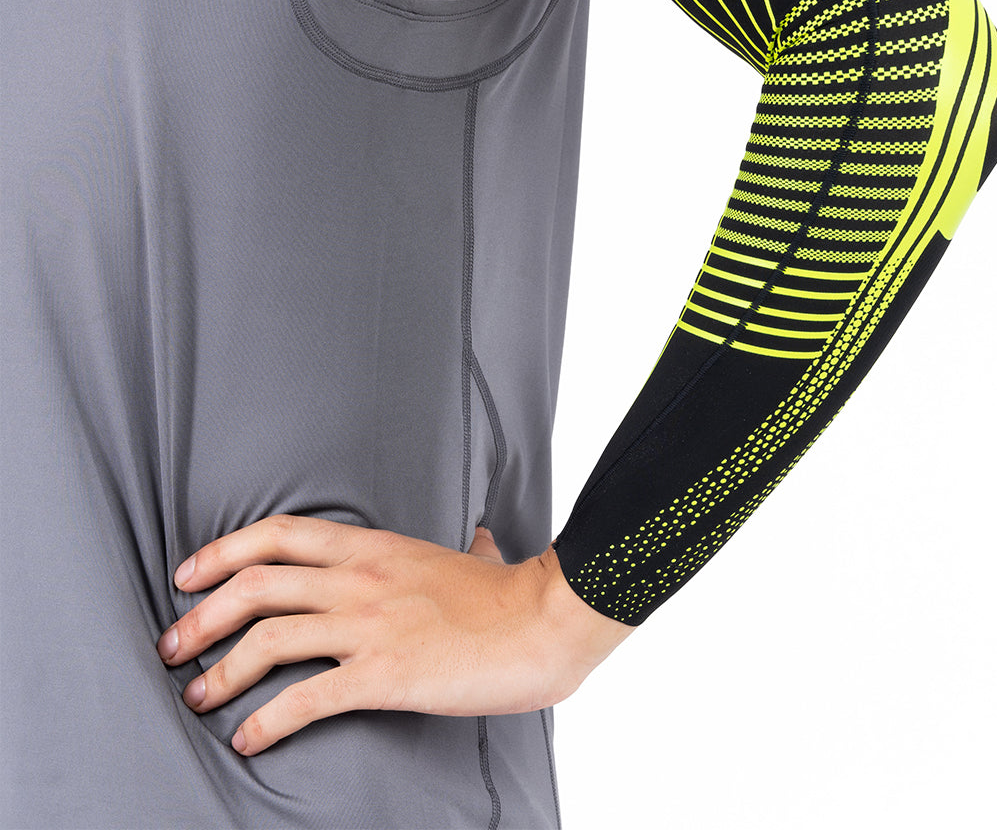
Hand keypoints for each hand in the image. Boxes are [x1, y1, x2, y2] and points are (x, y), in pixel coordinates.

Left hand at [157, 514, 631, 755]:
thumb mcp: (476, 554)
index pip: (280, 534)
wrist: (543, 620)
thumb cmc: (511, 594)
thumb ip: (465, 544)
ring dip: (221, 669)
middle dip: (201, 615)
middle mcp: (361, 579)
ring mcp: (370, 624)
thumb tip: (479, 535)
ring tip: (198, 695)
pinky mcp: (383, 674)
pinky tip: (249, 740)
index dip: (223, 551)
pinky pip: (306, 698)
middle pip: (256, 584)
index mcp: (374, 547)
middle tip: (174, 645)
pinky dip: (267, 721)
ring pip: (269, 637)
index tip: (188, 575)